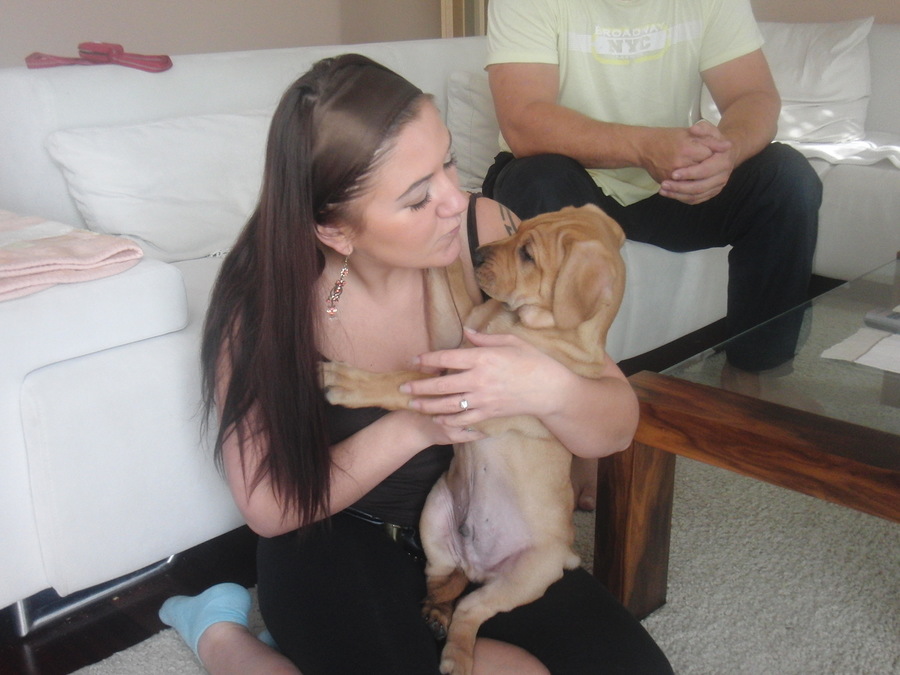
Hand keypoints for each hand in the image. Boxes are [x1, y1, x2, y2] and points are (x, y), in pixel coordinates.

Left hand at [400, 328, 568, 428]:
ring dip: (427, 405)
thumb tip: (466, 332)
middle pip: (441, 384)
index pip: (447, 358)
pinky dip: (447, 420)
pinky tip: (437, 418)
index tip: (414, 360)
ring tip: (413, 405)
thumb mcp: (511, 341)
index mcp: (483, 358)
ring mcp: (483, 399)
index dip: (427, 359)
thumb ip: (485, 338)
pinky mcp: (489, 413)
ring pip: (447, 405)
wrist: (550, 390)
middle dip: (419, 387)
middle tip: (403, 388)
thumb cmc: (533, 361)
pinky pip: (462, 419)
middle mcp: (479, 379)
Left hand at [658, 121, 734, 204]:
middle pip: (700, 187)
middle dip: (680, 187)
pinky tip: (669, 194)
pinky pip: (695, 200)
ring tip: (663, 190)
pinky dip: (681, 198)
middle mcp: (722, 176)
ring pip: (697, 196)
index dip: (689, 174)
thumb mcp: (711, 130)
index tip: (674, 174)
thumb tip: (694, 129)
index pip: (705, 170)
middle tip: (664, 184)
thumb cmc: (713, 141)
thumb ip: (703, 129)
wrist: (723, 153)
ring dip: (678, 195)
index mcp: (723, 161)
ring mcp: (717, 186)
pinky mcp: (710, 193)